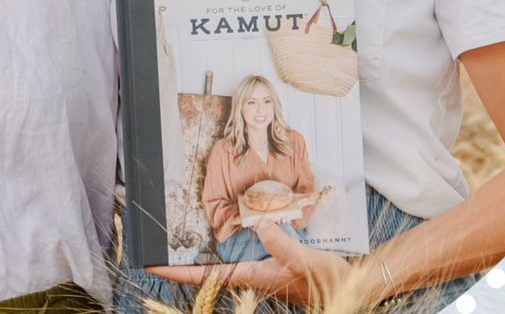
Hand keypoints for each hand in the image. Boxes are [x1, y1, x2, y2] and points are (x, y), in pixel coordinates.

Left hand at [148, 222, 347, 301]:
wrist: (352, 283)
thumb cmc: (326, 278)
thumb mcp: (301, 258)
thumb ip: (277, 241)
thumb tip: (256, 222)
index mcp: (251, 277)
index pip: (206, 276)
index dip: (178, 270)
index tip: (152, 264)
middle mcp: (250, 275)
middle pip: (209, 267)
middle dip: (184, 258)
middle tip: (156, 244)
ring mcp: (260, 269)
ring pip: (225, 257)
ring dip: (205, 247)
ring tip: (179, 233)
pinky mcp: (272, 261)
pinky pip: (244, 249)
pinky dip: (232, 237)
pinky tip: (229, 223)